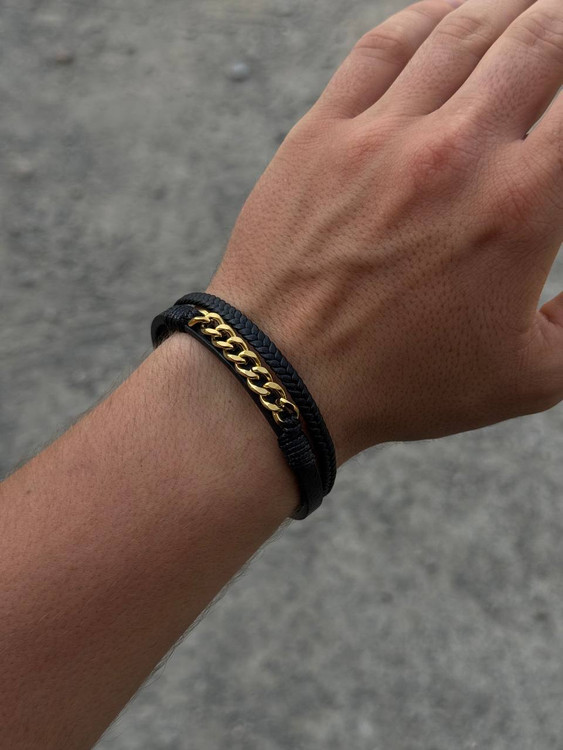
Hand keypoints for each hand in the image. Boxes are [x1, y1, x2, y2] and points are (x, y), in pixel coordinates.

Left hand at [208, 0, 562, 463]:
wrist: (282, 376)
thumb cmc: (402, 384)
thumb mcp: (526, 377)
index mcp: (521, 206)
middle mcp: (458, 152)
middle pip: (539, 39)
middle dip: (562, 25)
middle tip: (562, 34)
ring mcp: (383, 136)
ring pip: (465, 28)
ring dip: (510, 6)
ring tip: (528, 9)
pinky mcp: (323, 133)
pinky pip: (383, 46)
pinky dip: (427, 15)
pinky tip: (449, 13)